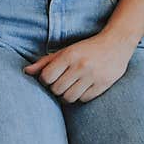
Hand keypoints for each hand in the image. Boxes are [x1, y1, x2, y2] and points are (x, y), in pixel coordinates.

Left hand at [22, 29, 137, 103]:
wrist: (116, 44)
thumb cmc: (86, 48)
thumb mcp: (65, 51)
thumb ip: (45, 62)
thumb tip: (26, 71)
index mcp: (69, 55)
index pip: (46, 77)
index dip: (45, 80)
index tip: (50, 78)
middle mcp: (81, 65)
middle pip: (56, 89)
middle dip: (56, 88)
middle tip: (61, 83)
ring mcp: (93, 76)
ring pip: (69, 97)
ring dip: (67, 95)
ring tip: (70, 88)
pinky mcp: (103, 84)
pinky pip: (83, 99)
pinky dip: (80, 97)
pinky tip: (83, 88)